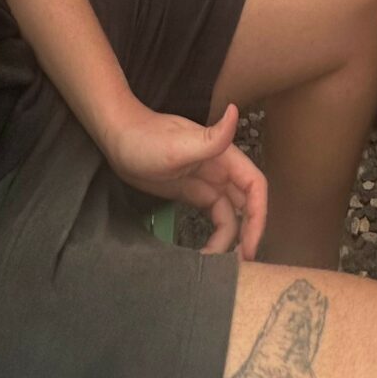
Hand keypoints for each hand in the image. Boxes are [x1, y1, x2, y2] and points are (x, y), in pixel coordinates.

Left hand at [104, 99, 266, 256]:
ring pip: (230, 215)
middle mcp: (220, 170)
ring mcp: (206, 183)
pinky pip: (212, 218)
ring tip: (216, 264)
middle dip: (247, 233)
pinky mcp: (192, 194)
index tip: (251, 245)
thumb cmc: (145, 139)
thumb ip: (210, 138)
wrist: (117, 139)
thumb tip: (236, 111)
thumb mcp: (177, 145)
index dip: (259, 215)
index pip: (255, 185)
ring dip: (229, 240)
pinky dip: (214, 237)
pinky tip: (205, 254)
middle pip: (246, 204)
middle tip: (238, 265)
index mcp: (223, 156)